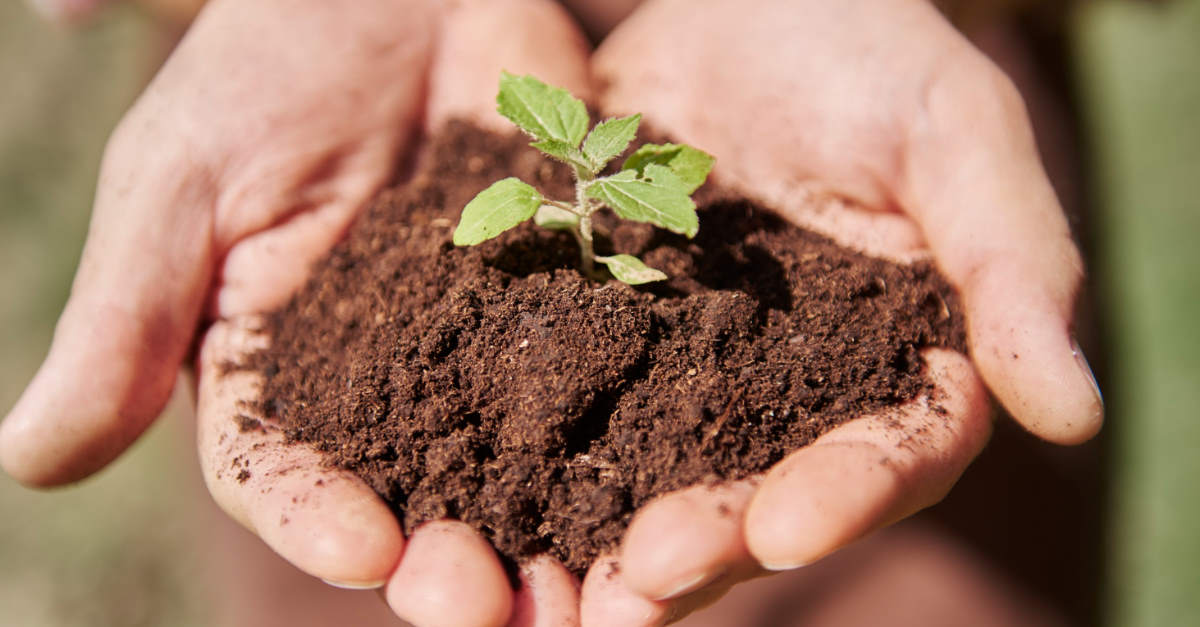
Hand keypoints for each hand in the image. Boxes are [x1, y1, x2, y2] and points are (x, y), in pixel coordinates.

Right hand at [0, 0, 592, 623]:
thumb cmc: (271, 59)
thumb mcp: (185, 177)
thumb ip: (127, 318)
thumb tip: (27, 464)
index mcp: (280, 372)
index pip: (287, 471)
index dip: (316, 516)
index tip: (362, 547)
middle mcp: (392, 385)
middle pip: (419, 500)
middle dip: (451, 562)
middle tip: (487, 609)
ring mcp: (495, 348)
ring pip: (528, 470)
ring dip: (557, 541)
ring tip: (594, 599)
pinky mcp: (584, 300)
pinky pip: (620, 377)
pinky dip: (644, 439)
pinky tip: (673, 488)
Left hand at [581, 0, 1102, 622]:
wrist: (739, 2)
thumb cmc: (868, 51)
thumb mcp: (951, 133)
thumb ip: (1014, 262)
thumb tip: (1076, 415)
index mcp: (893, 364)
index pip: (888, 454)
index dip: (841, 497)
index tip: (783, 531)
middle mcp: (787, 392)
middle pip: (757, 491)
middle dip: (706, 540)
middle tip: (640, 580)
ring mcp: (683, 369)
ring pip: (652, 472)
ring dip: (604, 532)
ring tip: (552, 579)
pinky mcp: (597, 330)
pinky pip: (560, 396)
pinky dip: (525, 447)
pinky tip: (478, 485)